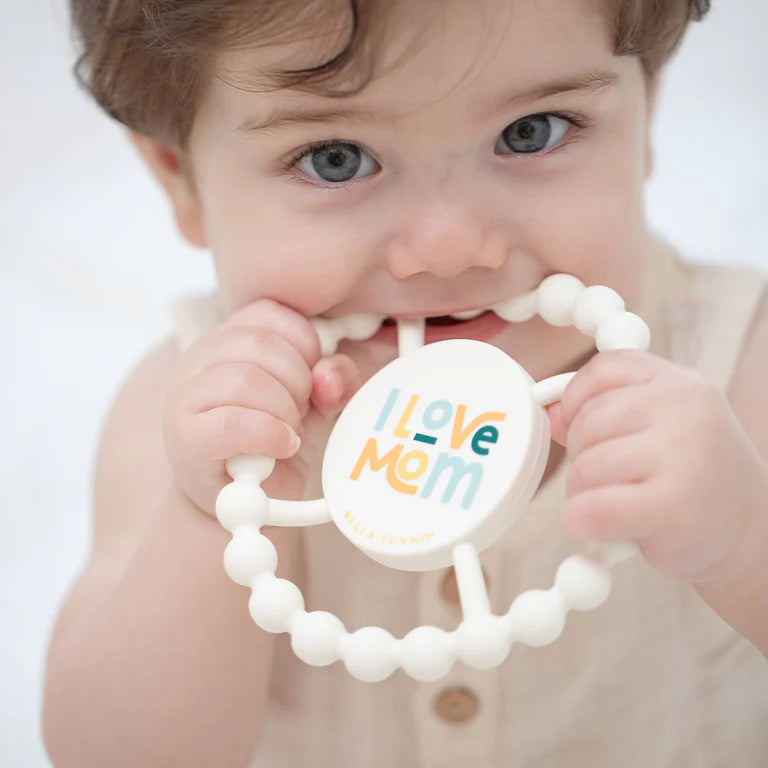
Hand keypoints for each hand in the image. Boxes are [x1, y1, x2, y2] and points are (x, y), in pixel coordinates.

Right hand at [163, 299, 360, 515]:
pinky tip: (283, 447)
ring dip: (285, 411)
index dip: (306, 345)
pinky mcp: (185, 437)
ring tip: (290, 433)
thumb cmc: (275, 442)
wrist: (242, 504)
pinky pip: (235, 423)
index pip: (271, 314)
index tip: (313, 379)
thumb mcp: (316, 403)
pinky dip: (270, 435)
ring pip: (247, 380)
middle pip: (262, 345)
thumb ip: (334, 379)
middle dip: (298, 382)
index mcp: (229, 339)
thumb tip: (329, 375)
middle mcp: (200, 359)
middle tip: (301, 413)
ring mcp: (186, 396)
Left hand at [546, 350, 767, 581]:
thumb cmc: (691, 476)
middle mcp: (684, 409)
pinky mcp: (669, 508)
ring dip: (583, 492)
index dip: (577, 401)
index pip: (602, 369)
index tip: (586, 429)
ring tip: (616, 502)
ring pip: (586, 466)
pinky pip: (591, 508)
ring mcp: (681, 456)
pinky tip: (598, 526)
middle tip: (610, 479)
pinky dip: (581, 520)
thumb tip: (546, 407)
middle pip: (588, 421)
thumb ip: (603, 409)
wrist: (749, 534)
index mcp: (678, 382)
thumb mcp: (656, 427)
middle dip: (582, 455)